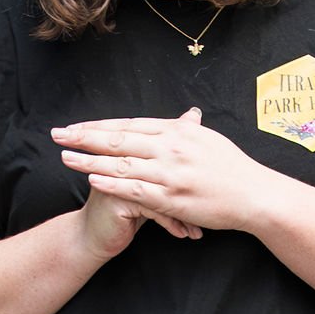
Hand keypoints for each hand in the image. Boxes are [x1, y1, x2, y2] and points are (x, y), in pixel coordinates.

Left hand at [52, 106, 281, 243]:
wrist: (256, 195)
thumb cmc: (235, 170)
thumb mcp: (210, 141)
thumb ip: (190, 129)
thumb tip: (185, 117)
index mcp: (177, 130)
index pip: (129, 124)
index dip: (100, 126)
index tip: (77, 127)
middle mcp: (171, 146)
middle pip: (119, 139)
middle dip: (85, 137)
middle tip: (58, 135)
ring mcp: (170, 171)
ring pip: (121, 164)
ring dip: (90, 160)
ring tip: (65, 158)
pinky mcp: (172, 196)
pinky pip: (135, 189)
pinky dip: (112, 184)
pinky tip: (92, 181)